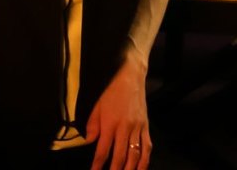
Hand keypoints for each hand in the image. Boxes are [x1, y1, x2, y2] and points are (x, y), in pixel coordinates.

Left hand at [85, 52, 150, 169]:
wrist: (131, 77)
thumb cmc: (112, 90)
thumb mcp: (97, 105)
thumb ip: (93, 124)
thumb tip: (89, 141)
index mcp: (111, 122)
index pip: (103, 149)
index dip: (98, 164)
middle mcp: (125, 127)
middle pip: (121, 156)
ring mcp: (138, 127)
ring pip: (135, 155)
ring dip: (131, 169)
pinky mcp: (146, 126)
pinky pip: (147, 146)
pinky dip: (145, 160)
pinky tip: (141, 167)